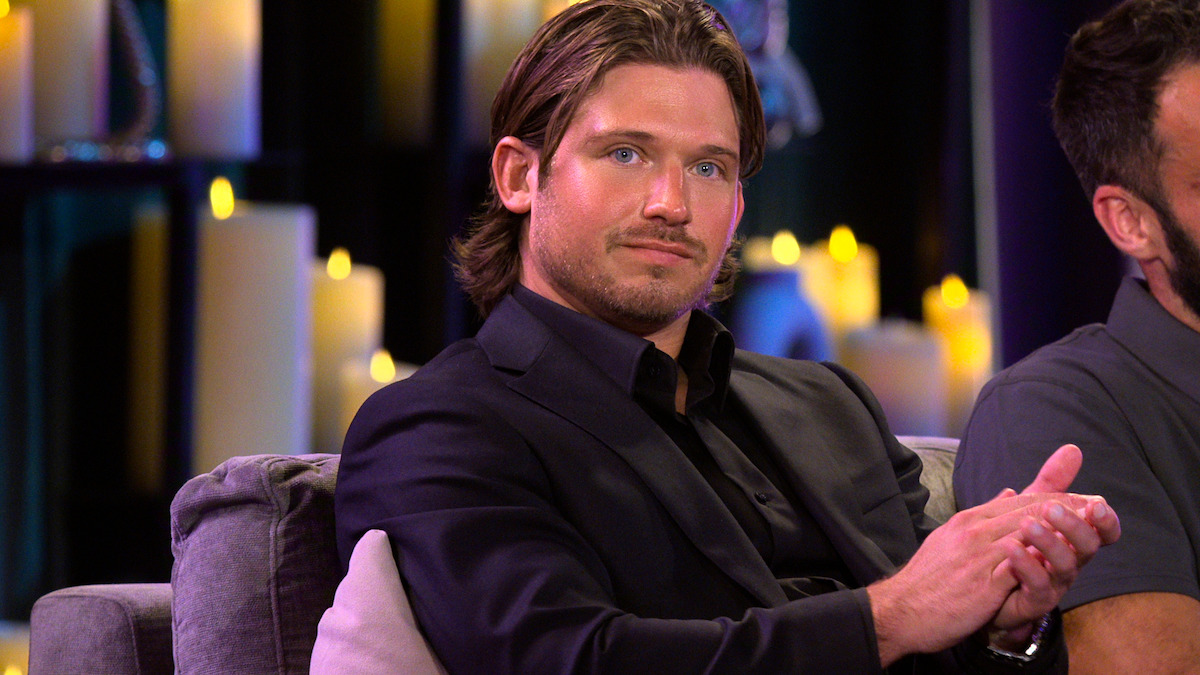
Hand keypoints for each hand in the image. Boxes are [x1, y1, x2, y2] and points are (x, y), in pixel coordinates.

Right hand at [867, 487, 1096, 664]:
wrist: (901, 609)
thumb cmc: (927, 580)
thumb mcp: (951, 540)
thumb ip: (982, 517)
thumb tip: (1008, 494)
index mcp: (968, 519)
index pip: (1019, 500)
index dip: (1054, 498)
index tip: (1081, 499)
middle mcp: (974, 530)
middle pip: (1029, 510)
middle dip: (1067, 507)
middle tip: (1099, 506)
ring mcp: (978, 554)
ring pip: (1028, 531)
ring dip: (1063, 528)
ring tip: (1092, 526)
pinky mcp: (984, 581)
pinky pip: (1020, 564)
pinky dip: (1045, 558)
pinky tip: (1067, 558)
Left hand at [988, 445, 1120, 645]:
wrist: (983, 588)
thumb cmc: (1015, 546)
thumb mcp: (1030, 509)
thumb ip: (1051, 484)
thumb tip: (1073, 449)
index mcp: (1071, 540)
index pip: (1101, 531)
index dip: (1106, 520)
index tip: (1098, 503)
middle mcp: (1069, 561)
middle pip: (1086, 546)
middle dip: (1074, 525)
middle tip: (1052, 508)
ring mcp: (1054, 583)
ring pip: (1064, 565)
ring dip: (1049, 542)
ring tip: (1027, 524)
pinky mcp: (1033, 600)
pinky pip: (1037, 585)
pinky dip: (1027, 566)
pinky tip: (1012, 548)